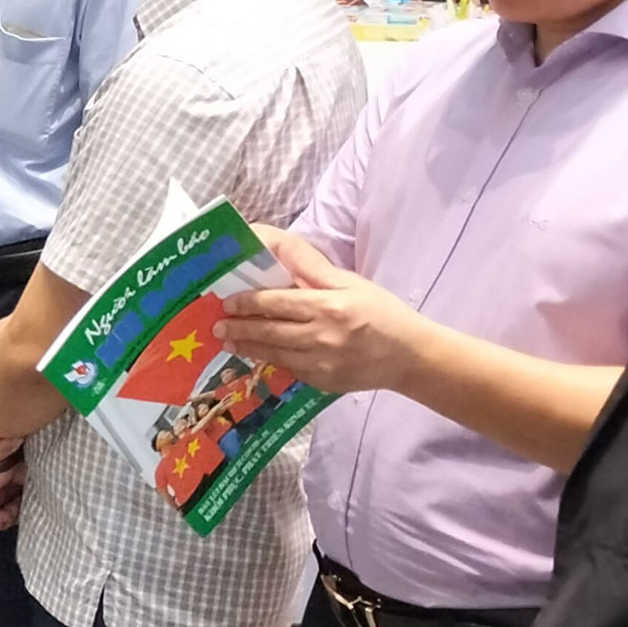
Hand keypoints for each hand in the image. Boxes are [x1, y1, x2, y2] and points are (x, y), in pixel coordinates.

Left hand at [215, 227, 426, 396]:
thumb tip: (275, 244)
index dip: (247, 303)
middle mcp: (322, 337)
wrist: (410, 356)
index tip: (226, 302)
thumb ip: (311, 267)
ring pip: (273, 354)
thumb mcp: (350, 282)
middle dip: (239, 328)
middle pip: (269, 332)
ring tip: (227, 341)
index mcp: (328, 306)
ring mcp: (321, 364)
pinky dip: (270, 360)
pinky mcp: (322, 382)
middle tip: (216, 326)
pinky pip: (288, 369)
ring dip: (246, 347)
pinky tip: (257, 354)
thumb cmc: (380, 312)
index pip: (276, 304)